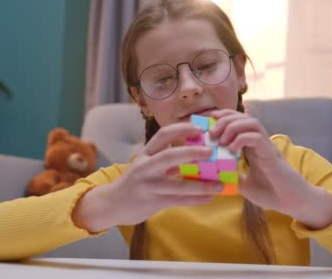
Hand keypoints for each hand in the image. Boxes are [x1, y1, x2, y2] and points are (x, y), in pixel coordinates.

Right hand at [74, 123, 223, 230]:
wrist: (112, 203)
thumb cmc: (135, 181)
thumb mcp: (145, 164)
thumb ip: (165, 157)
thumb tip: (196, 151)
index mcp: (145, 153)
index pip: (163, 135)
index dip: (182, 129)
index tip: (199, 128)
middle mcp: (145, 167)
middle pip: (170, 156)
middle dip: (192, 152)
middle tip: (211, 151)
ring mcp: (148, 185)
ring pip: (178, 185)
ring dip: (201, 185)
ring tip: (219, 185)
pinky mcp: (152, 202)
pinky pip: (178, 201)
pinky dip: (195, 200)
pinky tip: (209, 198)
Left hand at [209, 109, 331, 228]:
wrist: (292, 203)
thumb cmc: (271, 193)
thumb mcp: (244, 185)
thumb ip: (232, 177)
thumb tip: (214, 174)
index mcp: (253, 147)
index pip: (238, 122)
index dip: (223, 118)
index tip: (207, 122)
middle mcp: (260, 143)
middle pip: (243, 117)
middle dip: (224, 119)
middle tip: (211, 132)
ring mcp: (267, 147)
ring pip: (251, 122)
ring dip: (233, 126)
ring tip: (221, 140)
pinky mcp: (272, 155)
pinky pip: (257, 138)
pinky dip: (242, 139)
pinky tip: (232, 149)